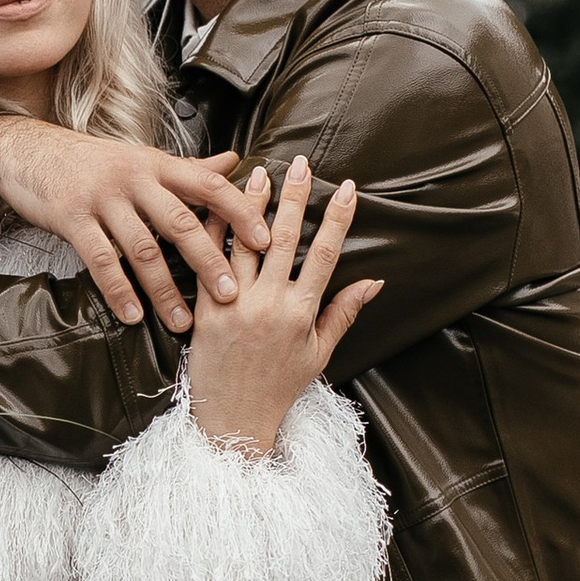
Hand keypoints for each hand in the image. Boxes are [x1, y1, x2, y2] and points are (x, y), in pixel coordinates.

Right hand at [0, 124, 268, 326]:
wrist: (32, 151)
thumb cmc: (95, 162)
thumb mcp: (144, 159)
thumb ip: (190, 168)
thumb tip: (236, 163)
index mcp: (158, 165)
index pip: (208, 186)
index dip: (239, 211)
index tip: (266, 240)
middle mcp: (135, 178)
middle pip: (180, 222)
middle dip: (208, 261)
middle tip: (232, 297)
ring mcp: (102, 198)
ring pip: (142, 248)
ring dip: (164, 290)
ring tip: (182, 323)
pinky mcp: (72, 217)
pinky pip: (100, 259)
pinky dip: (118, 291)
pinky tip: (133, 316)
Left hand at [182, 157, 381, 456]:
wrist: (233, 418)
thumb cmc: (279, 388)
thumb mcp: (319, 353)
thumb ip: (343, 314)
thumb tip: (374, 281)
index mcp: (302, 312)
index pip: (325, 254)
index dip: (337, 218)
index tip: (347, 187)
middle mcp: (270, 303)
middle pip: (284, 238)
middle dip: (295, 197)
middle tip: (301, 163)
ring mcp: (235, 305)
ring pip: (244, 244)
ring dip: (252, 205)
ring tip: (259, 172)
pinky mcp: (205, 310)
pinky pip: (208, 263)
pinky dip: (212, 233)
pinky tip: (214, 206)